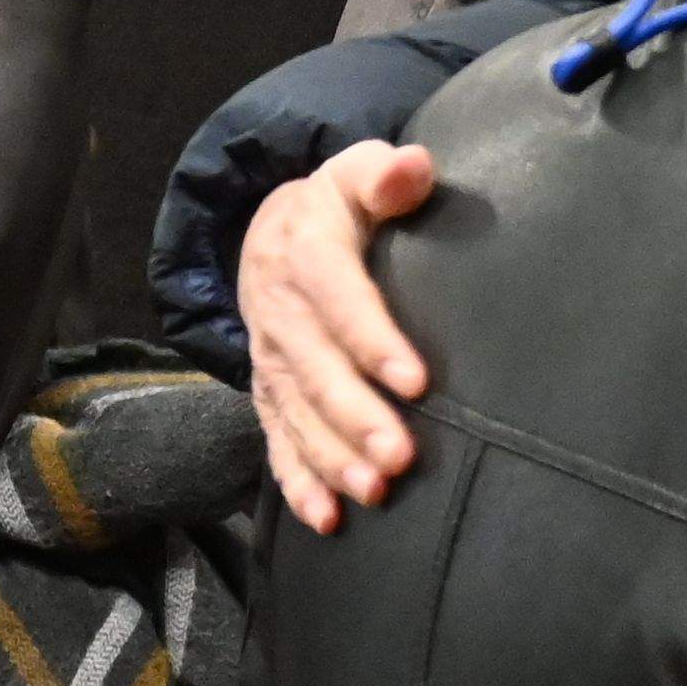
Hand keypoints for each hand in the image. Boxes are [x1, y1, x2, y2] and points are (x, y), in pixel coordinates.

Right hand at [251, 142, 439, 535]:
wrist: (270, 235)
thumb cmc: (337, 208)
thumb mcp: (356, 174)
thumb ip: (384, 174)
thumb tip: (412, 167)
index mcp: (303, 253)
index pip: (338, 298)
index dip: (372, 339)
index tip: (417, 380)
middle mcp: (278, 312)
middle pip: (315, 369)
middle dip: (354, 416)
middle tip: (399, 457)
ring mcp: (270, 359)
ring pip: (297, 413)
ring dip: (332, 457)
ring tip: (375, 492)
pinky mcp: (269, 393)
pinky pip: (276, 441)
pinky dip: (297, 483)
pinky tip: (326, 518)